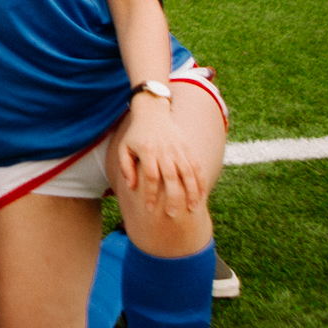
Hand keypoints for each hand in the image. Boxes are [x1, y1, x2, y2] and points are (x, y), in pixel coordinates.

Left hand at [116, 98, 205, 215]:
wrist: (152, 113)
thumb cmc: (135, 135)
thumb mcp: (124, 148)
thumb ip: (126, 167)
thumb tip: (132, 186)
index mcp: (147, 151)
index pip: (150, 176)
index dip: (150, 194)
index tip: (148, 209)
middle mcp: (165, 150)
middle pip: (171, 177)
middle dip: (172, 197)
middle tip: (172, 215)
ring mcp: (178, 149)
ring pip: (188, 173)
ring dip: (192, 192)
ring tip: (193, 208)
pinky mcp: (188, 147)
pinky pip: (196, 166)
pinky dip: (201, 180)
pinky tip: (202, 194)